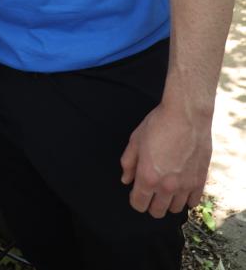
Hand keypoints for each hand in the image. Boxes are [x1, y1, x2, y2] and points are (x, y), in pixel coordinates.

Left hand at [120, 102, 211, 217]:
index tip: (137, 192)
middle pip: (157, 212)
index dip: (135, 199)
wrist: (187, 115)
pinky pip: (193, 202)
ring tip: (167, 188)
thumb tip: (126, 180)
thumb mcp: (136, 139)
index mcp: (148, 177)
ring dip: (169, 202)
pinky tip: (182, 188)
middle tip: (151, 191)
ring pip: (175, 209)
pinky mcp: (200, 181)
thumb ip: (128, 162)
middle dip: (151, 204)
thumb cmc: (158, 124)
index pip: (138, 204)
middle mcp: (166, 187)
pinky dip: (186, 199)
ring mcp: (185, 186)